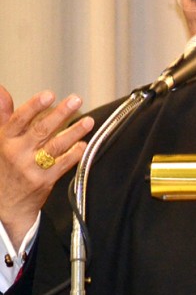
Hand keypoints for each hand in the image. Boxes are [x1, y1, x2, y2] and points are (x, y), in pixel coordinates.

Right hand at [0, 86, 94, 246]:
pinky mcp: (45, 181)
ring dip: (74, 132)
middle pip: (41, 130)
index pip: (19, 120)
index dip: (34, 106)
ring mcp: (31, 168)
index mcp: (6, 141)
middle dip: (60, 114)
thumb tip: (1, 91)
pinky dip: (75, 154)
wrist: (7, 203)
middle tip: (76, 100)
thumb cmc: (6, 166)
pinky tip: (84, 144)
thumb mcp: (0, 139)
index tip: (49, 95)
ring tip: (88, 121)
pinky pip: (63, 164)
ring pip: (55, 146)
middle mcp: (17, 153)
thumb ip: (3, 115)